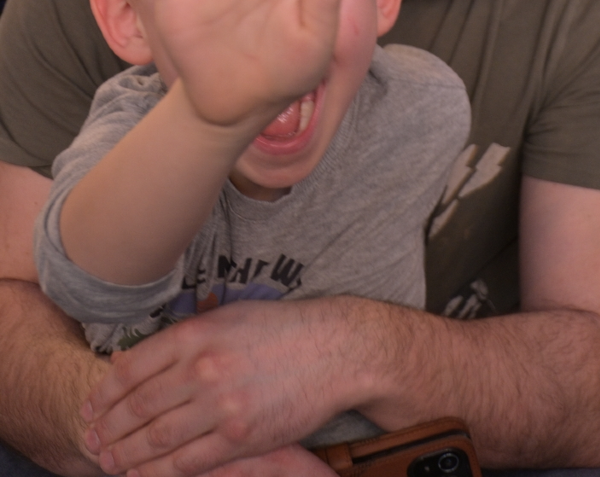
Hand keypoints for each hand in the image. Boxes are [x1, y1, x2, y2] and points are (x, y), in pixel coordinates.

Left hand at [82, 298, 356, 476]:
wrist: (330, 349)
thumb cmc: (277, 329)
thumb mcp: (225, 317)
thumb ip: (182, 338)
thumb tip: (134, 360)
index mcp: (194, 334)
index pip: (131, 369)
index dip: (103, 394)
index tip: (90, 408)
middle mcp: (201, 369)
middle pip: (137, 407)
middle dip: (108, 429)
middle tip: (91, 441)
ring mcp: (220, 405)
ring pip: (156, 439)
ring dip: (126, 454)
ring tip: (109, 461)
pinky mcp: (240, 437)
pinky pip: (188, 462)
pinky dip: (159, 472)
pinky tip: (143, 473)